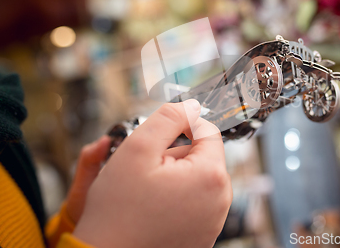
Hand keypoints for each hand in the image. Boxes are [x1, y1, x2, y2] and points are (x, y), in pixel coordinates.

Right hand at [73, 100, 231, 247]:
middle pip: (202, 156)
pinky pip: (193, 202)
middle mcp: (221, 201)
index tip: (158, 139)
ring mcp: (213, 221)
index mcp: (211, 177)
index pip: (207, 131)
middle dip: (175, 155)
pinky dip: (175, 199)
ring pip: (196, 179)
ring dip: (173, 177)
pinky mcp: (203, 235)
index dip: (181, 126)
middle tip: (147, 172)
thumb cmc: (118, 209)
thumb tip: (191, 105)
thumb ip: (168, 117)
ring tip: (147, 192)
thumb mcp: (138, 148)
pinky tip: (153, 209)